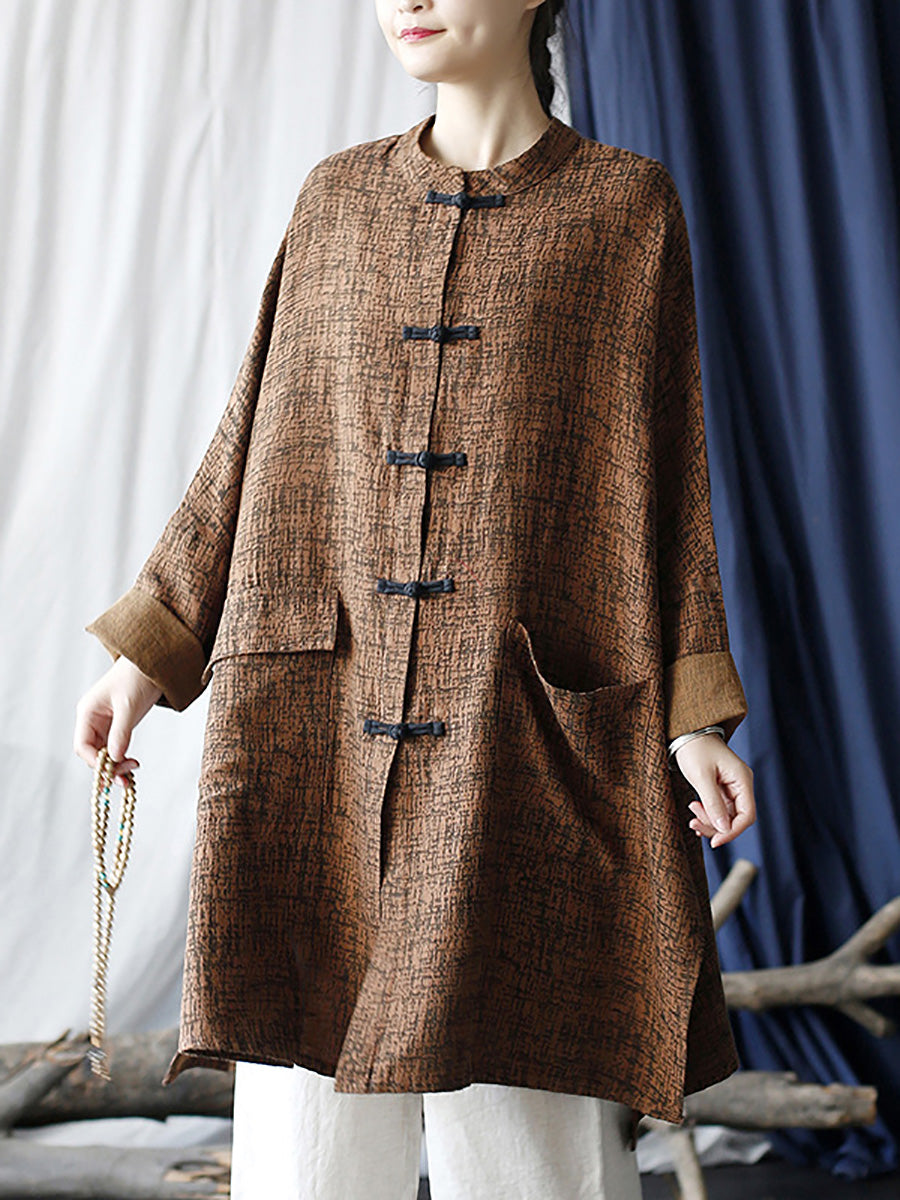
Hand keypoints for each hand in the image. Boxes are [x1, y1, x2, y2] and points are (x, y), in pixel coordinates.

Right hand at [74, 656, 163, 784]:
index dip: (95, 762)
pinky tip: (131, 766)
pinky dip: (121, 758)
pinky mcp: (118, 724)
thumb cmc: (138, 677)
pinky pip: (114, 746)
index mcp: (88, 712)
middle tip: (126, 779)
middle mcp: (93, 719)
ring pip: (103, 752)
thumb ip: (121, 732)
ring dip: (115, 766)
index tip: (112, 771)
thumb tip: (114, 758)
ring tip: (129, 779)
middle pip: (92, 752)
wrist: (154, 661)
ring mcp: (105, 722)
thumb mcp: (129, 706)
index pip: (82, 745)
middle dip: (107, 767)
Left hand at [674, 733, 754, 847]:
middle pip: (736, 819)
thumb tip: (724, 829)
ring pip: (726, 816)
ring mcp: (731, 787)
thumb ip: (713, 803)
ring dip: (708, 820)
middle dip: (715, 826)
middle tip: (693, 823)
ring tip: (691, 812)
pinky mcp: (721, 789)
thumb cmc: (694, 749)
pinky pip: (718, 810)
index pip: (747, 815)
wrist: (686, 732)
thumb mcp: (701, 777)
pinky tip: (695, 815)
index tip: (714, 842)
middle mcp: (741, 785)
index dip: (732, 831)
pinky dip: (707, 815)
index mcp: (742, 779)